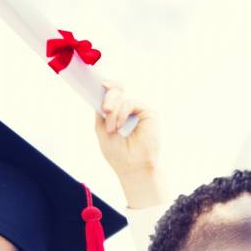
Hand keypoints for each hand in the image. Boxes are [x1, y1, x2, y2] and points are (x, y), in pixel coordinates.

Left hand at [94, 81, 163, 208]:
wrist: (132, 166)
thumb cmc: (117, 152)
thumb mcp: (101, 128)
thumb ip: (101, 111)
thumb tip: (102, 92)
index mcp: (117, 113)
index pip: (113, 93)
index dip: (108, 86)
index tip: (101, 84)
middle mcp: (128, 110)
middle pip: (116, 92)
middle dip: (108, 98)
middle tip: (105, 110)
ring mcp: (139, 111)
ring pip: (122, 98)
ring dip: (113, 112)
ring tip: (112, 129)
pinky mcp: (149, 114)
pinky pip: (131, 103)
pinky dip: (122, 113)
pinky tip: (120, 126)